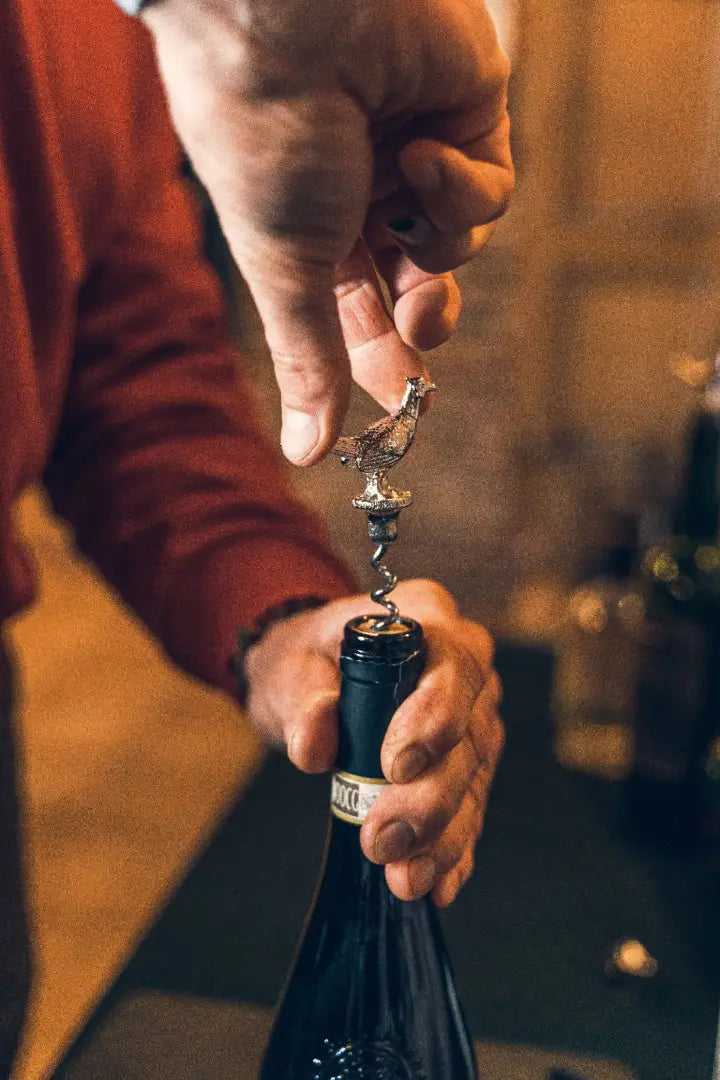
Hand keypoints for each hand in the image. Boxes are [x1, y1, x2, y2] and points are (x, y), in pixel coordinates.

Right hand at [141, 0, 512, 463]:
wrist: (291, 13)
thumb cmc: (268, 138)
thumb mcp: (286, 268)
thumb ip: (308, 360)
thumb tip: (303, 452)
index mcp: (311, 227)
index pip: (357, 312)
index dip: (382, 358)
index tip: (401, 405)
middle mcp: (364, 192)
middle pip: (415, 283)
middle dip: (424, 315)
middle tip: (424, 337)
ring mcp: (416, 152)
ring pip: (458, 243)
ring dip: (439, 238)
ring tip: (406, 194)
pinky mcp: (468, 112)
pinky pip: (489, 186)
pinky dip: (464, 183)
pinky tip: (425, 147)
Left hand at [244, 580, 503, 905]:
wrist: (312, 676)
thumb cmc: (307, 658)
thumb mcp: (289, 664)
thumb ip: (302, 696)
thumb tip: (315, 744)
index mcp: (429, 619)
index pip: (453, 666)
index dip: (434, 718)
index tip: (395, 766)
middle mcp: (464, 668)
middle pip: (469, 737)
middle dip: (429, 797)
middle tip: (382, 840)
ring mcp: (472, 719)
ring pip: (474, 782)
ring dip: (442, 837)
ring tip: (404, 877)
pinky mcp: (467, 766)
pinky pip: (470, 812)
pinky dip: (452, 852)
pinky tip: (435, 886)